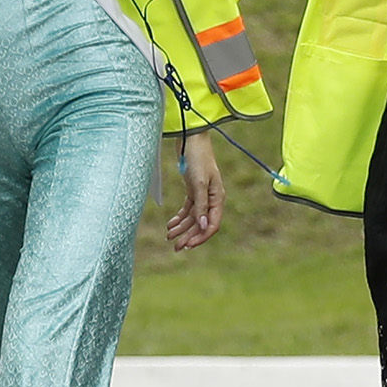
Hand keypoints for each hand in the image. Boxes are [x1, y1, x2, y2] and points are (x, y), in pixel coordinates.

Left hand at [166, 129, 225, 250]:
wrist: (190, 139)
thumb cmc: (198, 158)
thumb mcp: (199, 182)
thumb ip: (201, 205)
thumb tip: (202, 226)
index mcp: (217, 198)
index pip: (211, 224)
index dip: (200, 237)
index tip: (187, 245)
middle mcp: (211, 199)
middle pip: (200, 224)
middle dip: (188, 236)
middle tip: (175, 247)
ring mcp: (202, 194)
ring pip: (192, 218)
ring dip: (181, 228)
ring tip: (169, 237)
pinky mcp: (193, 190)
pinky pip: (187, 209)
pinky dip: (179, 218)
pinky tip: (170, 224)